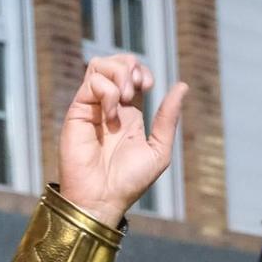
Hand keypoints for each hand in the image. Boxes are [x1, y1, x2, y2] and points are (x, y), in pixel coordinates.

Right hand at [58, 54, 187, 227]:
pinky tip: (111, 115)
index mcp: (129, 113)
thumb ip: (167, 118)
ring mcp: (92, 106)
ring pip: (100, 64)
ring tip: (125, 97)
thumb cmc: (129, 182)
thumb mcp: (158, 150)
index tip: (149, 86)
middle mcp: (109, 106)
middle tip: (138, 87)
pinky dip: (107, 91)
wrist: (102, 199)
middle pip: (116, 62)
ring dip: (119, 72)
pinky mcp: (78, 110)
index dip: (142, 71)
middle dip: (131, 66)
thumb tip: (182, 86)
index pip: (132, 74)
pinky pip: (92, 80)